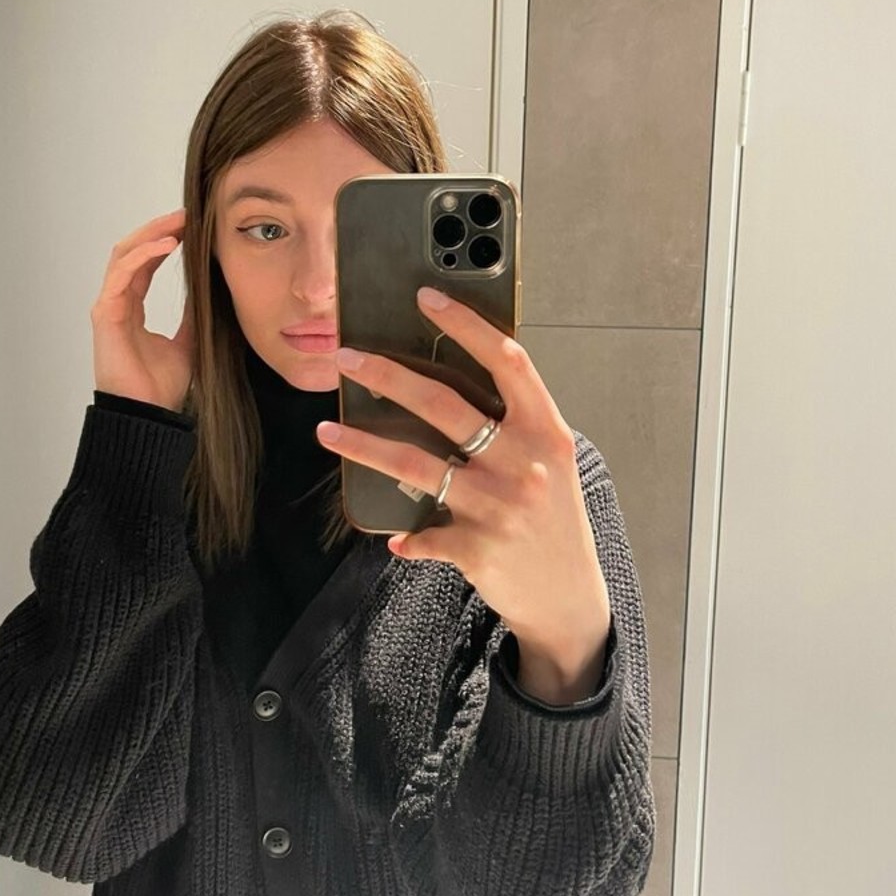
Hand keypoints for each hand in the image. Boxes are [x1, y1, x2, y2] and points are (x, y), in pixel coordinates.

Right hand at [90, 207, 195, 412]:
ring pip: (123, 256)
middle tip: (185, 215)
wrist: (147, 415)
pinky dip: (143, 256)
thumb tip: (210, 292)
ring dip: (150, 235)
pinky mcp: (106, 315)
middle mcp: (117, 303)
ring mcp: (109, 307)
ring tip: (177, 223)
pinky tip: (166, 246)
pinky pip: (122, 275)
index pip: (143, 263)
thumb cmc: (160, 386)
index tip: (189, 227)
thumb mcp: (187, 342)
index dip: (163, 241)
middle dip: (157, 230)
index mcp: (132, 308)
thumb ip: (193, 315)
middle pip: (131, 252)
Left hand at [315, 286, 610, 667]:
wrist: (568, 598)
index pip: (507, 362)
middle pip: (443, 404)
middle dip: (386, 375)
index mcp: (545, 431)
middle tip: (346, 358)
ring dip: (362, 445)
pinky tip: (393, 535)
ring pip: (415, 463)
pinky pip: (422, 532)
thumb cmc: (553, 520)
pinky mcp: (477, 548)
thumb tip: (444, 387)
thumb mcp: (550, 463)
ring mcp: (499, 506)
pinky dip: (406, 534)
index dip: (466, 325)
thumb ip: (513, 426)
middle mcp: (524, 463)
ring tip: (326, 430)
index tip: (427, 298)